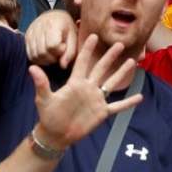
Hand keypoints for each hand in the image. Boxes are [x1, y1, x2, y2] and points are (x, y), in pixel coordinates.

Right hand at [25, 9, 76, 67]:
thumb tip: (63, 66)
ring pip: (35, 55)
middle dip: (52, 58)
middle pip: (42, 52)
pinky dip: (38, 59)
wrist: (54, 16)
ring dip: (44, 60)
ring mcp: (31, 31)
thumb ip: (70, 52)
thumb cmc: (66, 28)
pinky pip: (29, 55)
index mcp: (54, 23)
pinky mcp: (26, 36)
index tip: (64, 47)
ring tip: (52, 55)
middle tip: (58, 54)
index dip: (59, 51)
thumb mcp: (73, 37)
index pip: (52, 45)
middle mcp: (40, 25)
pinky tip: (45, 55)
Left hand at [30, 35, 141, 149]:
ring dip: (121, 73)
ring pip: (112, 83)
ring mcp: (96, 100)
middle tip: (119, 44)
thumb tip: (32, 68)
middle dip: (110, 56)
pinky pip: (117, 106)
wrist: (56, 135)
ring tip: (132, 61)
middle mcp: (88, 88)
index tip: (94, 36)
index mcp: (75, 83)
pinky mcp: (101, 113)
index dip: (88, 50)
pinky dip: (128, 103)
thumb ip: (41, 83)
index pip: (83, 62)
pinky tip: (139, 97)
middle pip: (101, 68)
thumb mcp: (44, 99)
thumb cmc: (48, 116)